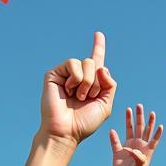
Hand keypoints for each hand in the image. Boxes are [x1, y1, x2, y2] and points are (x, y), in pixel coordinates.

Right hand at [41, 31, 115, 145]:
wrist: (66, 131)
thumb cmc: (84, 123)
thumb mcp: (105, 105)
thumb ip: (110, 85)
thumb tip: (101, 67)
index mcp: (90, 84)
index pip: (96, 62)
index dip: (98, 47)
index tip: (99, 34)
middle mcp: (79, 77)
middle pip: (95, 63)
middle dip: (96, 82)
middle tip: (87, 97)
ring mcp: (66, 75)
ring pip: (86, 62)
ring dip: (87, 82)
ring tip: (78, 97)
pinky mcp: (55, 74)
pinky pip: (73, 63)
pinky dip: (76, 78)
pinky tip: (69, 90)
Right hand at [110, 104, 163, 165]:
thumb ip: (139, 158)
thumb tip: (131, 150)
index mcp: (146, 150)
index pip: (153, 138)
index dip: (156, 131)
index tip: (160, 124)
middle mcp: (138, 146)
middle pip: (141, 128)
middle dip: (141, 117)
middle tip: (140, 106)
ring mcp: (129, 147)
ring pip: (130, 130)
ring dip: (130, 120)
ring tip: (130, 109)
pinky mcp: (118, 151)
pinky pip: (115, 142)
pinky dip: (113, 136)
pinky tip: (112, 131)